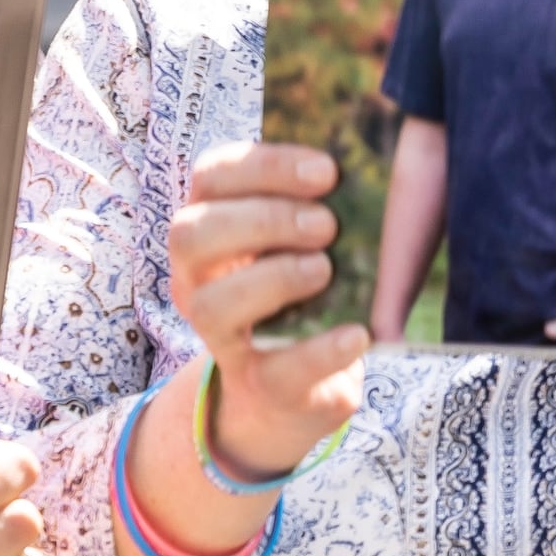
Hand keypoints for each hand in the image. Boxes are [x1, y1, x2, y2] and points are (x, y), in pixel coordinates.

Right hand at [167, 140, 367, 477]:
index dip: (263, 166)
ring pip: (212, 305)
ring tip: (325, 270)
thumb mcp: (298, 241)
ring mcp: (218, 336)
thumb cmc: (298, 289)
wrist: (289, 389)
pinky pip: (274, 372)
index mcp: (210, 227)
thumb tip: (365, 171)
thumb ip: (314, 205)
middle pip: (191, 234)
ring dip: (274, 279)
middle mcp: (197, 279)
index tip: (326, 172)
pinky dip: (318, 351)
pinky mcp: (256, 385)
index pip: (210, 177)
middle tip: (326, 225)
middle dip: (262, 220)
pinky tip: (357, 335)